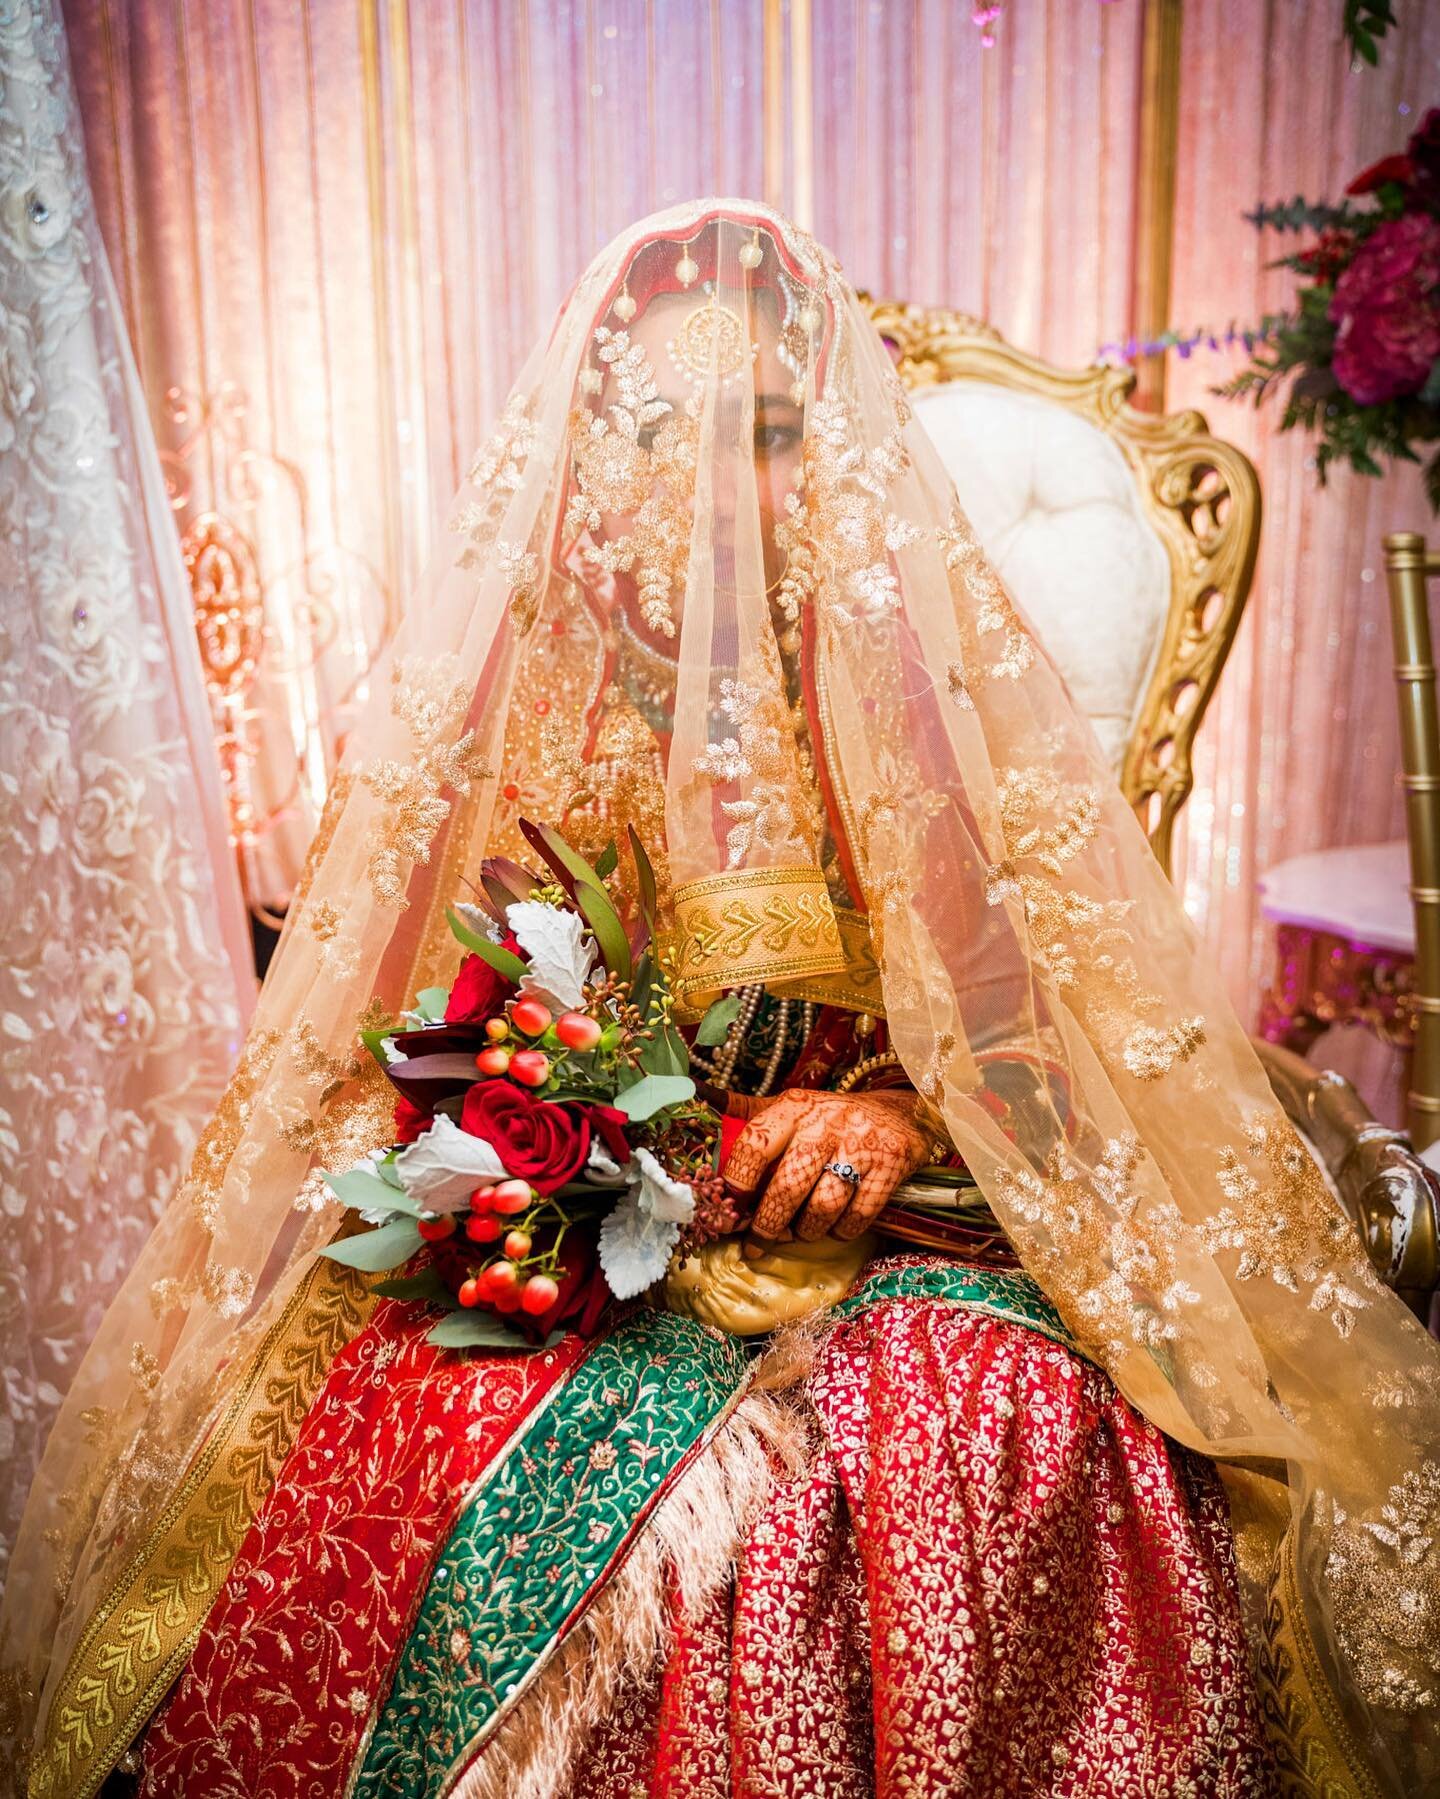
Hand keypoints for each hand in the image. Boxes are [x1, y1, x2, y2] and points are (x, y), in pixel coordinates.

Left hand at [723, 1088, 931, 1246]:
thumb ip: (746, 1111)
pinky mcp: (890, 1167)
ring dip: (807, 1230)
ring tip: (800, 1232)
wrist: (899, 1114)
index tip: (729, 1207)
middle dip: (769, 1222)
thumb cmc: (830, 1118)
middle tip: (758, 1240)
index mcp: (793, 1106)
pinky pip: (858, 1216)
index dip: (738, 1181)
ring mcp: (861, 1144)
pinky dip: (841, 1231)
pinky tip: (834, 1226)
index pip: (755, 1144)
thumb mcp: (790, 1106)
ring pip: (824, 1206)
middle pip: (789, 1185)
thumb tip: (697, 1098)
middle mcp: (826, 1122)